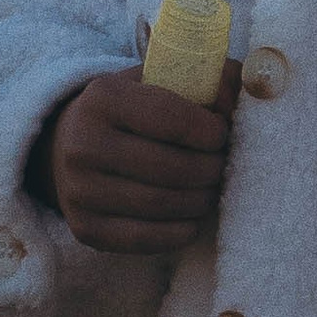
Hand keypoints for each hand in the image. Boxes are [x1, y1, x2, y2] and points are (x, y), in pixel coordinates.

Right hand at [39, 70, 230, 252]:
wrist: (67, 146)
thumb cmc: (129, 111)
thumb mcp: (157, 79)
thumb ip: (206, 78)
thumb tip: (249, 91)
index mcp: (103, 97)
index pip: (173, 119)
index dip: (211, 131)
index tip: (222, 134)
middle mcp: (83, 144)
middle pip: (171, 168)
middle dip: (211, 169)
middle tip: (222, 166)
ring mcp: (79, 190)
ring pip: (162, 205)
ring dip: (200, 200)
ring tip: (210, 189)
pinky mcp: (85, 227)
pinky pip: (145, 238)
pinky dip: (180, 231)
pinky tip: (191, 217)